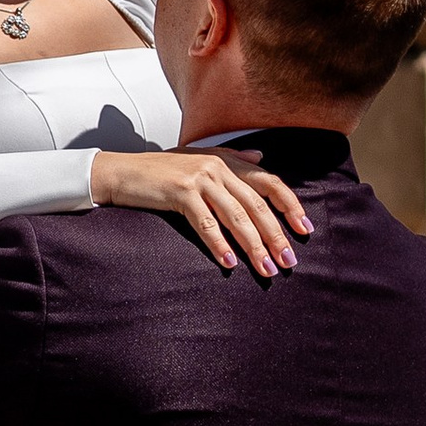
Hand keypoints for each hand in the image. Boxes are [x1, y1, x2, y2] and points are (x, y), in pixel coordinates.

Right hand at [91, 145, 311, 275]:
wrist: (121, 171)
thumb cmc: (160, 171)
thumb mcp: (199, 159)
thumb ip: (233, 159)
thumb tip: (261, 156)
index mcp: (226, 160)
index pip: (269, 182)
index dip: (289, 206)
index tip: (304, 229)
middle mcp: (217, 166)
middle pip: (256, 204)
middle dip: (275, 235)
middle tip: (289, 261)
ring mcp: (199, 178)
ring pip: (236, 217)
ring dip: (254, 246)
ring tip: (266, 269)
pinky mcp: (180, 192)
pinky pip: (205, 224)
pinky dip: (219, 245)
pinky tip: (229, 263)